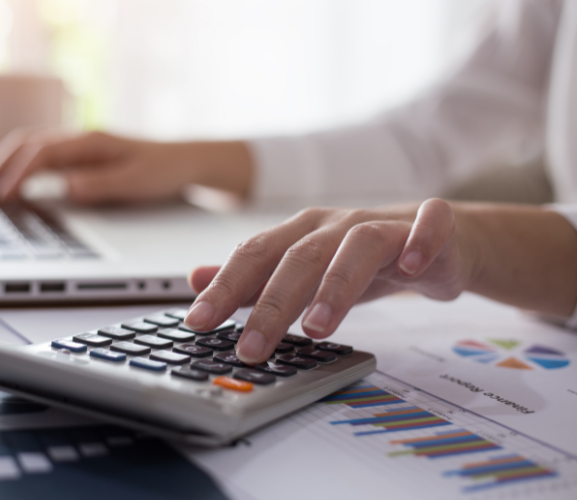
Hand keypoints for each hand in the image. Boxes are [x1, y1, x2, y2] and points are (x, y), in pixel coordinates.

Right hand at [0, 130, 252, 203]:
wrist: (187, 161)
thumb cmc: (164, 170)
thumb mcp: (137, 182)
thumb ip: (101, 184)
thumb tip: (66, 187)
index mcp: (91, 142)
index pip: (41, 154)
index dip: (18, 174)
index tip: (3, 195)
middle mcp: (82, 139)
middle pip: (28, 144)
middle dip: (2, 167)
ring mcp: (82, 145)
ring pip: (33, 146)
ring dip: (8, 163)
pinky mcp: (84, 154)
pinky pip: (45, 155)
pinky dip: (23, 165)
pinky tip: (17, 181)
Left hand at [184, 199, 474, 363]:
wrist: (436, 239)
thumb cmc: (362, 259)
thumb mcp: (302, 270)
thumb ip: (252, 278)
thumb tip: (195, 279)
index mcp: (302, 233)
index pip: (255, 255)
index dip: (224, 287)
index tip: (197, 323)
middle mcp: (337, 225)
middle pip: (299, 256)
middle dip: (272, 303)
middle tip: (252, 347)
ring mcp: (385, 223)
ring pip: (358, 245)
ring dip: (336, 285)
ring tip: (317, 329)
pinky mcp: (432, 227)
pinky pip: (430, 227)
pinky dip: (419, 243)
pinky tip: (411, 271)